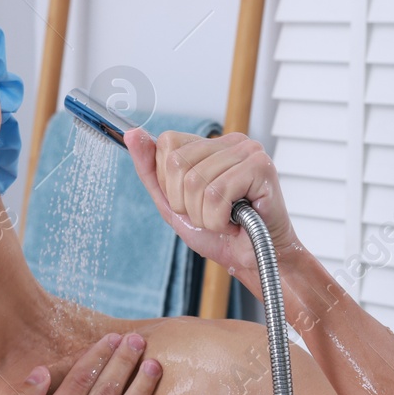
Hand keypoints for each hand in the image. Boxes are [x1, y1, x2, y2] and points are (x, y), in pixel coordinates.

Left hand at [123, 127, 304, 289]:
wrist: (251, 260)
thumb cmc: (219, 233)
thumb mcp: (172, 203)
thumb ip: (150, 170)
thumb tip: (132, 135)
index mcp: (210, 144)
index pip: (167, 144)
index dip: (170, 183)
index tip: (192, 201)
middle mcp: (231, 141)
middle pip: (177, 163)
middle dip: (185, 202)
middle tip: (209, 213)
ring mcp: (248, 152)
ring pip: (196, 182)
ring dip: (204, 215)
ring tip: (224, 219)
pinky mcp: (261, 168)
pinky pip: (216, 194)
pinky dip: (219, 220)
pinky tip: (235, 221)